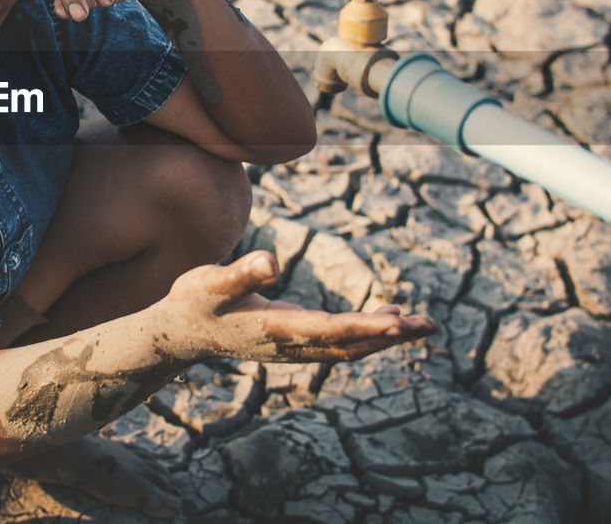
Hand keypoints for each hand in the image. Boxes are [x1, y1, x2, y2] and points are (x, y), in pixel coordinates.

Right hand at [160, 251, 435, 363]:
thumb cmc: (195, 301)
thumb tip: (271, 261)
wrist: (182, 333)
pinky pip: (338, 345)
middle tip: (428, 325)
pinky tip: (382, 320)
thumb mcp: (211, 281)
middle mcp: (291, 345)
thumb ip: (241, 272)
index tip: (400, 323)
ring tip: (416, 324)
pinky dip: (365, 335)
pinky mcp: (293, 344)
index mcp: (277, 328)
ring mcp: (293, 348)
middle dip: (389, 336)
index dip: (367, 327)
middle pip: (350, 344)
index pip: (331, 329)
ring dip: (382, 338)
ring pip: (348, 348)